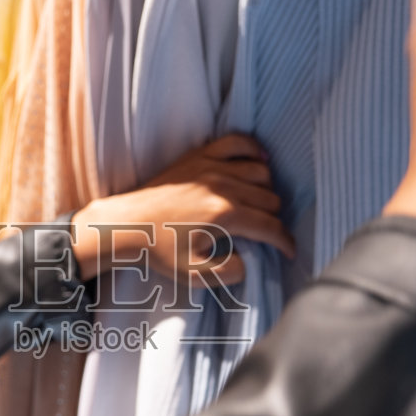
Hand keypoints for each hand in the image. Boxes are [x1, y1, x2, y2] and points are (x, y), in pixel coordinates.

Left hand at [69, 134, 294, 283]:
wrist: (127, 225)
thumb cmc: (158, 250)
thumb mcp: (194, 274)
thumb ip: (228, 272)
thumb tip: (248, 261)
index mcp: (225, 216)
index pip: (271, 227)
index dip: (286, 242)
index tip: (289, 252)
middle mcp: (223, 186)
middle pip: (271, 199)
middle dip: (274, 219)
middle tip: (267, 233)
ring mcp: (211, 167)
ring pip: (262, 172)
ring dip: (267, 190)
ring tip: (260, 206)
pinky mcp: (199, 156)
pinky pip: (236, 141)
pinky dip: (253, 148)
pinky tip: (259, 160)